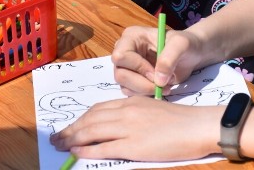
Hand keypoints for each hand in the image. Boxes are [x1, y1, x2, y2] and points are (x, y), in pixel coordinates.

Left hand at [50, 96, 221, 161]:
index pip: (98, 108)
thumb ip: (133, 114)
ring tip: (60, 145)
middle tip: (56, 137)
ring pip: (92, 131)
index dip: (81, 118)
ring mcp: (129, 128)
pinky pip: (103, 147)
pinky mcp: (133, 145)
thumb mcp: (152, 109)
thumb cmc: (180, 120)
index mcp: (132, 101)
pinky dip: (87, 150)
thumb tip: (114, 126)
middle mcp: (127, 111)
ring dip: (72, 139)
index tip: (71, 125)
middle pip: (90, 119)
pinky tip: (77, 153)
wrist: (197, 126)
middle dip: (70, 129)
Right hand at [111, 25, 206, 96]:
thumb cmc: (185, 44)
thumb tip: (158, 79)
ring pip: (125, 86)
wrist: (191, 54)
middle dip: (142, 83)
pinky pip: (131, 93)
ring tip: (166, 86)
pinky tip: (161, 89)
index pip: (121, 56)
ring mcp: (127, 67)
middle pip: (120, 74)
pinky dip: (146, 95)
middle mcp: (125, 51)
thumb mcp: (181, 44)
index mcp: (131, 37)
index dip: (138, 67)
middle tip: (162, 85)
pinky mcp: (132, 80)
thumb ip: (169, 58)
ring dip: (145, 91)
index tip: (156, 73)